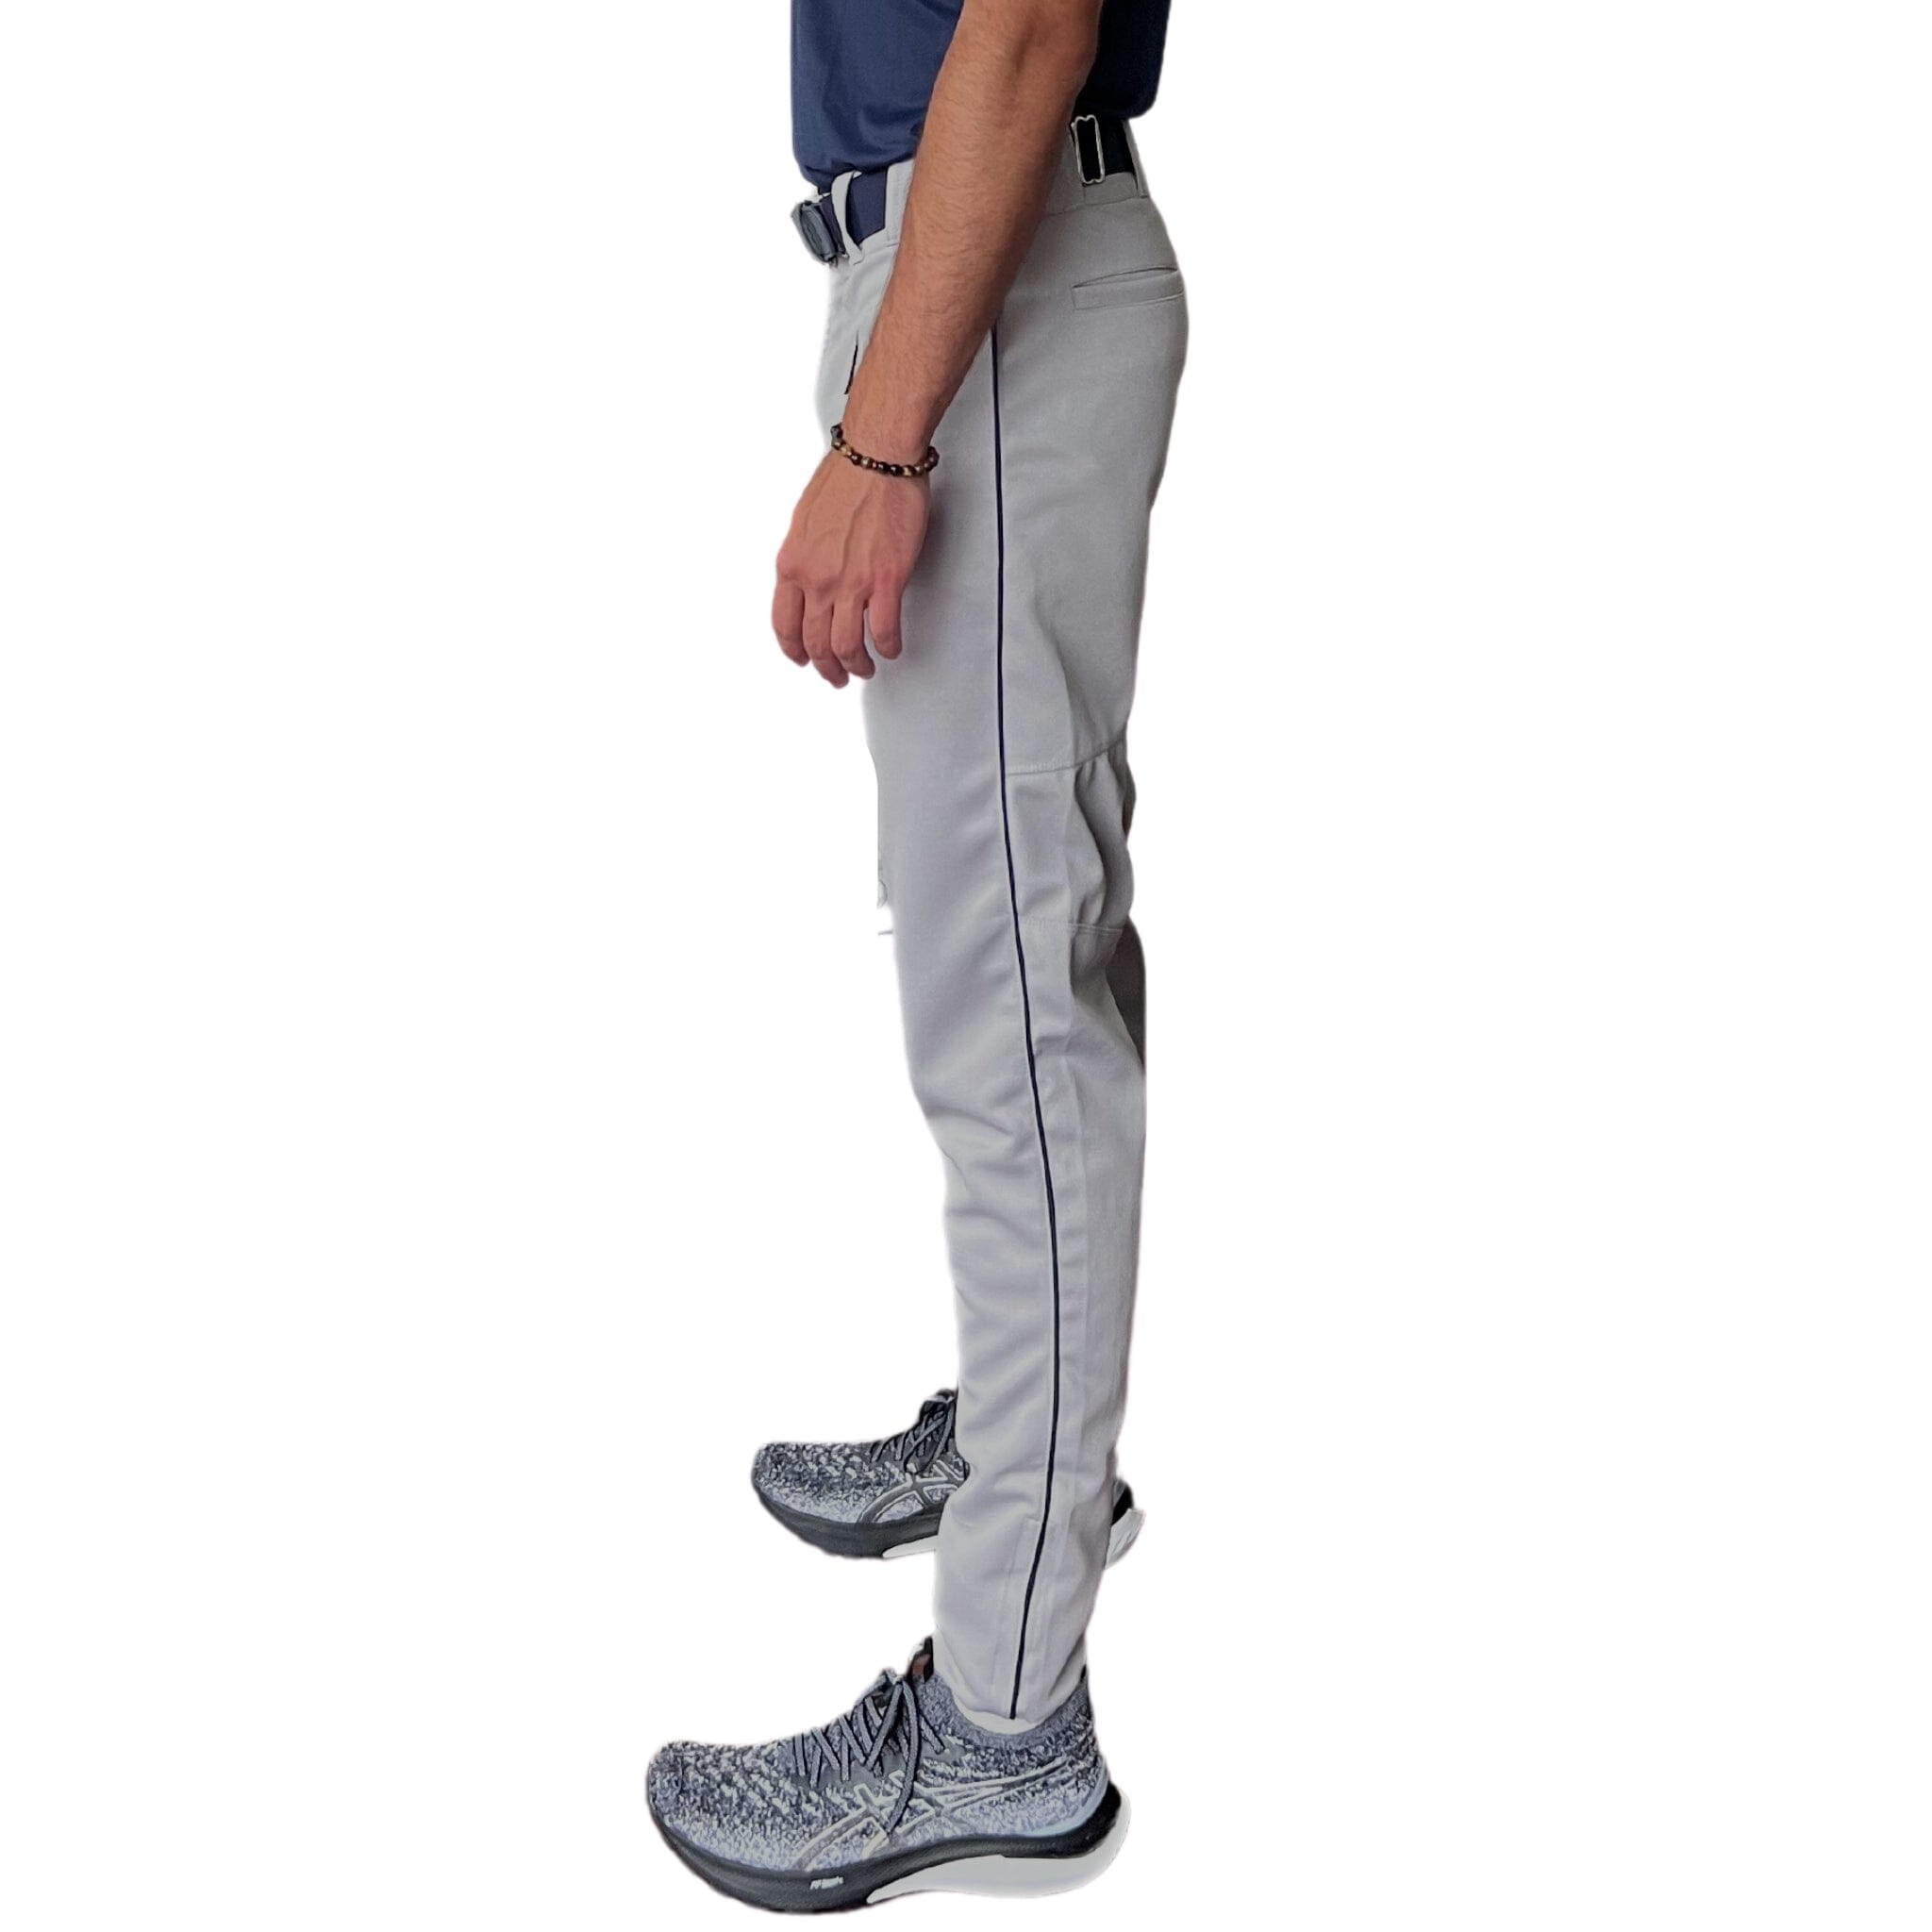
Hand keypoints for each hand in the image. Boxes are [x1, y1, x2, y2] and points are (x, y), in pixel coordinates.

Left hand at [772, 452, 929, 687]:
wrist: (877, 456)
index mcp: (792, 564)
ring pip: (847, 646)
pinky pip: (884, 630)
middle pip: (816, 643)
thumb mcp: (804, 521)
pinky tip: (890, 649)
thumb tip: (810, 580)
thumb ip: (805, 558)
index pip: (784, 625)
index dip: (794, 650)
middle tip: (836, 675)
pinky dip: (887, 648)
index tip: (803, 659)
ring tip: (864, 668)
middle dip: (827, 668)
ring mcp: (851, 582)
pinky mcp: (886, 580)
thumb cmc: (846, 477)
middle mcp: (817, 579)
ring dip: (856, 665)